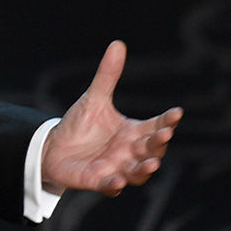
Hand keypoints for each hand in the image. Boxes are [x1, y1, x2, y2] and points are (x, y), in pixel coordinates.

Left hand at [41, 40, 182, 196]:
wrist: (54, 147)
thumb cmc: (80, 124)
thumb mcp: (94, 98)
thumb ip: (108, 76)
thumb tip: (118, 44)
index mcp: (132, 132)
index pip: (155, 126)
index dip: (166, 121)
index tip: (176, 112)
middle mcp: (129, 152)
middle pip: (151, 150)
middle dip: (158, 144)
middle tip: (164, 134)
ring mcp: (116, 168)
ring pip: (138, 173)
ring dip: (145, 169)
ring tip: (151, 163)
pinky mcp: (98, 180)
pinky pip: (110, 186)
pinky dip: (115, 184)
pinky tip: (118, 179)